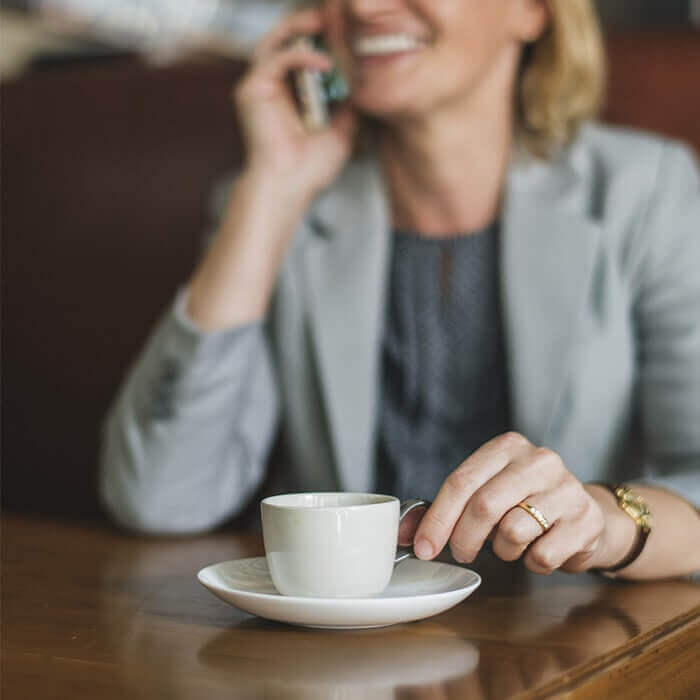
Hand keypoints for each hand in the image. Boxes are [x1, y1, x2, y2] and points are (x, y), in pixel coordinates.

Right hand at [235, 7, 356, 202]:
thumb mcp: (341, 131)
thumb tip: (362, 85)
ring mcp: (259, 86)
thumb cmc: (310, 169)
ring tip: (327, 23)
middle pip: (286, 40)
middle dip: (310, 25)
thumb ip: (347, 105)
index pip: (303, 54)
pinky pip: (278, 59)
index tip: (347, 32)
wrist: (289, 186)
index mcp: (289, 95)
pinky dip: (301, 56)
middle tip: (336, 16)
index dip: (323, 40)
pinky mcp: (252, 89)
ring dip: (302, 28)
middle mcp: (271, 86)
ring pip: (276, 40)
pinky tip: (325, 62)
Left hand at [413, 432, 612, 573]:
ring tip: (511, 543)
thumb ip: (445, 510)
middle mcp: (539, 460)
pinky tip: (538, 549)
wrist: (585, 514)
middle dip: (463, 539)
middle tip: (461, 552)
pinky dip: (532, 563)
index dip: (437, 518)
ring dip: (503, 550)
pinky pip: (542, 555)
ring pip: (513, 532)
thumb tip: (405, 533)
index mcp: (508, 446)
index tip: (423, 547)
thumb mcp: (486, 494)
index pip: (461, 481)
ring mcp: (567, 488)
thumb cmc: (524, 503)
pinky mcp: (587, 520)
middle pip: (484, 506)